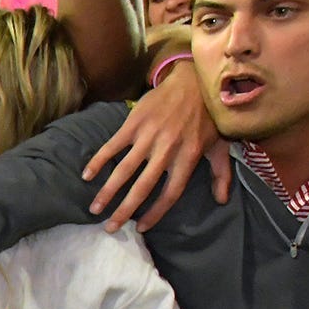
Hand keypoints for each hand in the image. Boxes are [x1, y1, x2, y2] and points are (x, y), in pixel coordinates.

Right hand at [81, 61, 227, 226]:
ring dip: (108, 191)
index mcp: (188, 157)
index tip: (141, 227)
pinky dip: (98, 160)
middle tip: (110, 227)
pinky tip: (87, 175)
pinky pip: (113, 146)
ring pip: (125, 169)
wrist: (195, 81)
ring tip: (95, 209)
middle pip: (143, 186)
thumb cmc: (208, 116)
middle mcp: (167, 149)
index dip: (156, 212)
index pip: (171, 192)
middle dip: (125, 209)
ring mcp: (149, 136)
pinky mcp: (134, 123)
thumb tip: (221, 201)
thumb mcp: (220, 144)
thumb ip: (221, 173)